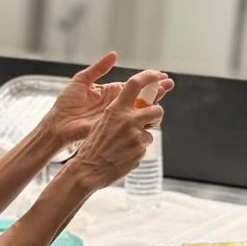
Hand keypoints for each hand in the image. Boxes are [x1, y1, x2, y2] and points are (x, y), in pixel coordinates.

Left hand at [44, 52, 171, 148]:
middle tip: (170, 83)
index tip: (160, 74)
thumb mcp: (81, 81)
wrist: (58, 125)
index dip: (147, 79)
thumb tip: (115, 54)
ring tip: (165, 92)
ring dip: (154, 101)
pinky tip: (153, 111)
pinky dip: (144, 117)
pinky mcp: (115, 126)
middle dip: (156, 89)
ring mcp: (117, 116)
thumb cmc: (66, 104)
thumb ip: (99, 68)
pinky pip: (132, 122)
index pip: (134, 85)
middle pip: (142, 96)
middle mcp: (117, 103)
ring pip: (140, 108)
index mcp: (110, 92)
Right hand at [70, 69, 171, 190]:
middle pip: (157, 109)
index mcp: (116, 108)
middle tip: (151, 120)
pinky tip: (123, 155)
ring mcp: (136, 135)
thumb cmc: (92, 145)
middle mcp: (128, 119)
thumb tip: (136, 109)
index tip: (159, 76)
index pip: (135, 84)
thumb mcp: (103, 121)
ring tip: (126, 144)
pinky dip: (136, 150)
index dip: (149, 77)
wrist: (87, 169)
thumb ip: (120, 113)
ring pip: (151, 132)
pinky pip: (144, 147)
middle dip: (156, 115)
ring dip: (142, 137)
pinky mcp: (140, 150)